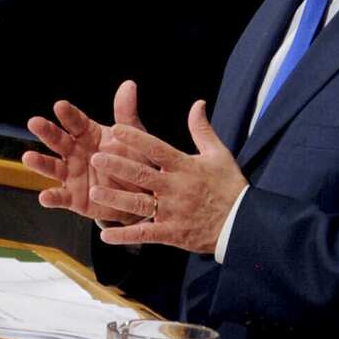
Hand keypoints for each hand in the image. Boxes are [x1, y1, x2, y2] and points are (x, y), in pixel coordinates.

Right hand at [23, 80, 152, 223]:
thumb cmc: (134, 161)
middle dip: (46, 131)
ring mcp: (72, 175)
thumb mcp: (134, 137)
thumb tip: (129, 84)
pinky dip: (52, 198)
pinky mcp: (73, 198)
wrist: (141, 195)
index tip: (60, 105)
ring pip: (53, 167)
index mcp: (88, 134)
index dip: (68, 114)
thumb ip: (126, 114)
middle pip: (58, 140)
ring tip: (28, 158)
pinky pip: (61, 197)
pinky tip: (44, 197)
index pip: (76, 121)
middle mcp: (75, 152)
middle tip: (34, 122)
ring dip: (40, 162)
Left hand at [89, 100, 247, 254]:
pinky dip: (126, 235)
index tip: (116, 129)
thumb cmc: (229, 186)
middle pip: (143, 175)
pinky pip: (146, 233)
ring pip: (140, 203)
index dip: (136, 138)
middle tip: (96, 157)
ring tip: (94, 190)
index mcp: (185, 166)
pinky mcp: (173, 233)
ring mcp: (174, 212)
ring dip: (116, 198)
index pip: (157, 149)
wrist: (244, 224)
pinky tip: (106, 234)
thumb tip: (197, 103)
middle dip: (119, 165)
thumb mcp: (219, 154)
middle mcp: (177, 188)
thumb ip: (202, 129)